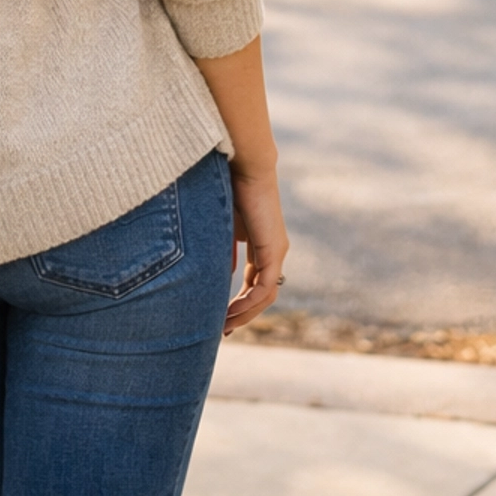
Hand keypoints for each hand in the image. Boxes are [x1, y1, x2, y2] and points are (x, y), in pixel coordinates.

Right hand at [225, 164, 287, 334]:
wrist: (244, 164)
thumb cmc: (230, 186)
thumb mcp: (223, 226)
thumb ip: (224, 249)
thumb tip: (219, 272)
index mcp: (262, 245)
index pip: (254, 283)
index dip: (239, 303)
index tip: (221, 318)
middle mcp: (274, 251)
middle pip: (262, 295)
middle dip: (242, 314)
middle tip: (223, 331)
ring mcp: (276, 251)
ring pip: (265, 296)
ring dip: (245, 314)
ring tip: (224, 326)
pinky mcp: (274, 249)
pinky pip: (264, 288)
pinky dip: (248, 303)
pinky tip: (231, 312)